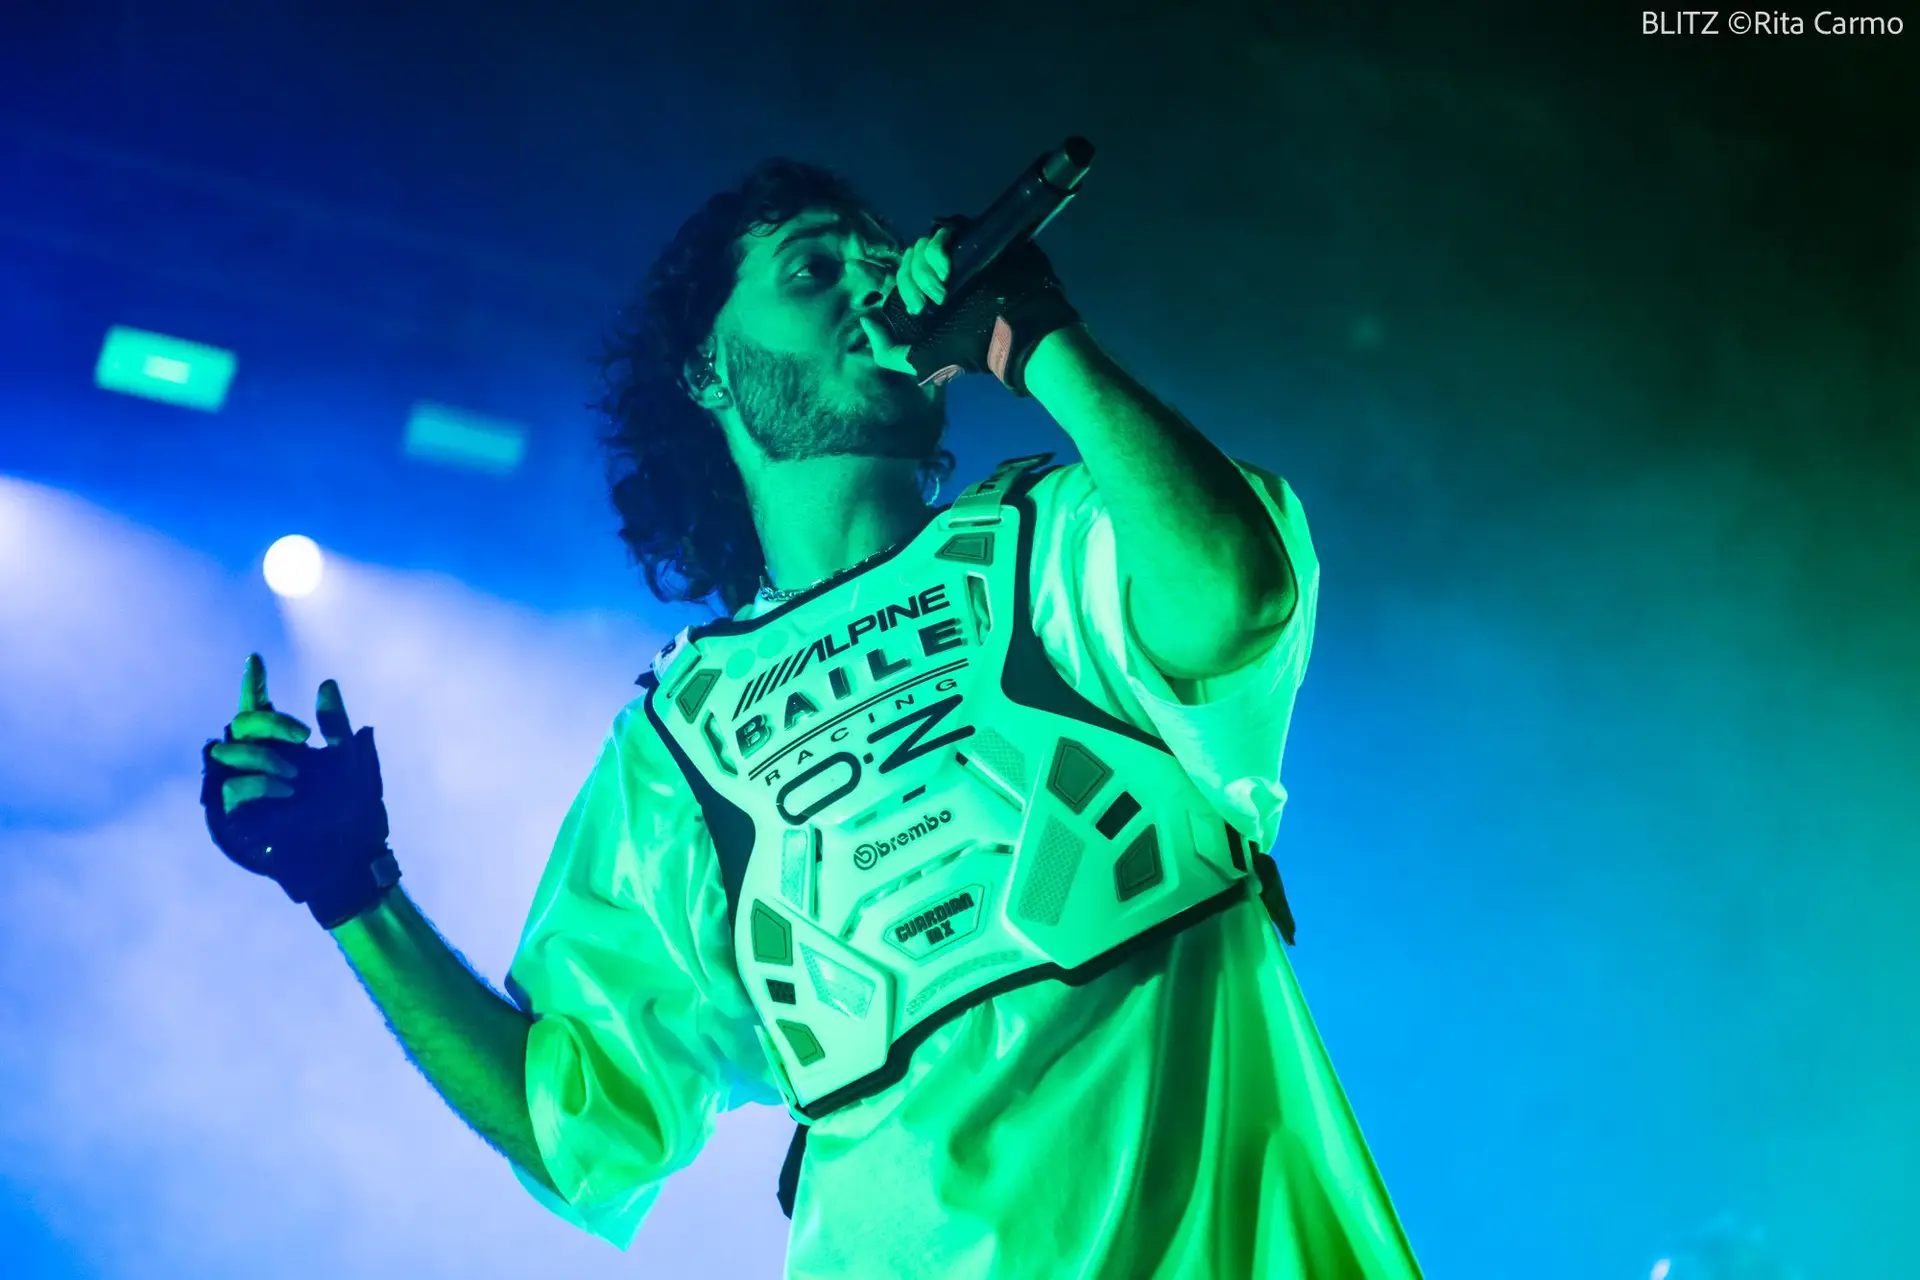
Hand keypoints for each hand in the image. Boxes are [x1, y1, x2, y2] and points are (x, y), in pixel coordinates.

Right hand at [201, 654, 399, 929]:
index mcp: (288, 745)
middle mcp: (265, 760)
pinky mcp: (239, 814)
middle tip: (303, 736)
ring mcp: (250, 785)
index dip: (253, 683)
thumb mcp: (353, 761)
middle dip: (268, 722)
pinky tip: (287, 790)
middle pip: (242, 722)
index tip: (255, 658)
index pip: (260, 708)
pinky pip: (232, 787)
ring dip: (263, 756)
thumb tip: (326, 684)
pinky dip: (259, 783)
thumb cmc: (357, 811)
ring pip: (229, 751)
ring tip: (296, 776)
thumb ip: (337, 724)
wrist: (352, 853)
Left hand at [859, 218, 1079, 396]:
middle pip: (908, 259)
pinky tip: (946, 270)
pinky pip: (941, 232)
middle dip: (914, 282)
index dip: (904, 288)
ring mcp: (955, 256)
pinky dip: (936, 250)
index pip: (902, 276)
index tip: (918, 308)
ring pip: (920, 245)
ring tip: (944, 290)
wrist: (1008, 331)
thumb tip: (866, 321)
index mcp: (927, 295)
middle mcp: (939, 274)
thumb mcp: (918, 360)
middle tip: (932, 303)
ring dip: (925, 271)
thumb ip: (888, 352)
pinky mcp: (968, 241)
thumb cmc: (967, 347)